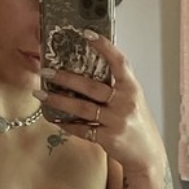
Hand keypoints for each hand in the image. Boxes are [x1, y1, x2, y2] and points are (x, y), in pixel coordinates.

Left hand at [35, 33, 167, 176]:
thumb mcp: (132, 100)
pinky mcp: (108, 138)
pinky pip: (82, 129)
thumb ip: (115, 86)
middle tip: (45, 71)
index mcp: (132, 88)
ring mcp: (117, 121)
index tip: (86, 33)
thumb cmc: (137, 124)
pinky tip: (54, 118)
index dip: (104, 46)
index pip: (120, 62)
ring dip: (58, 100)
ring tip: (41, 94)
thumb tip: (87, 68)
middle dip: (65, 77)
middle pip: (91, 86)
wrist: (147, 155)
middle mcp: (125, 103)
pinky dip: (66, 124)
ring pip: (82, 108)